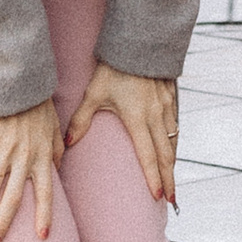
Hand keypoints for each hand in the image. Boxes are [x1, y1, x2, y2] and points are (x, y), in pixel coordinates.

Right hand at [0, 100, 59, 241]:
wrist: (21, 82)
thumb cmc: (39, 106)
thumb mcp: (55, 128)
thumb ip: (57, 151)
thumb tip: (58, 170)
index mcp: (43, 157)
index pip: (46, 193)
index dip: (45, 215)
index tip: (43, 237)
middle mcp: (25, 158)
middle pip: (14, 198)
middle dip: (4, 223)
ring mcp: (5, 150)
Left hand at [68, 61, 179, 204]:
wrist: (140, 42)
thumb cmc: (114, 68)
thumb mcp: (94, 94)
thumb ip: (81, 120)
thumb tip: (66, 144)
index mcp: (138, 119)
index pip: (147, 156)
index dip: (152, 178)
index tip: (157, 197)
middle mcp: (156, 117)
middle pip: (165, 155)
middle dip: (169, 179)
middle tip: (172, 200)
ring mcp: (166, 107)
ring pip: (172, 142)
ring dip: (173, 163)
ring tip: (172, 181)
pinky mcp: (171, 98)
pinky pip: (175, 126)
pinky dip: (174, 142)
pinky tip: (173, 150)